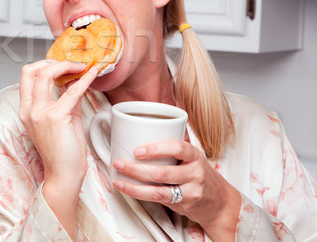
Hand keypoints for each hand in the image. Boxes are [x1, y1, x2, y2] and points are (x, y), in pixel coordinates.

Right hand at [18, 59, 97, 236]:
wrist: (64, 175)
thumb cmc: (63, 153)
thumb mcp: (63, 120)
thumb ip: (66, 100)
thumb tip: (75, 82)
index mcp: (27, 110)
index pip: (27, 76)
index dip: (45, 65)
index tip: (63, 65)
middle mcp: (29, 110)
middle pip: (32, 70)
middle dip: (54, 61)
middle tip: (72, 63)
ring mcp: (39, 113)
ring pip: (46, 74)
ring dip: (66, 66)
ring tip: (81, 67)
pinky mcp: (55, 117)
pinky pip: (71, 91)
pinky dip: (84, 80)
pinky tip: (92, 75)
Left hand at [112, 140, 240, 240]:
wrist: (220, 202)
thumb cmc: (199, 175)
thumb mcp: (191, 158)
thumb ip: (172, 149)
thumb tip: (138, 133)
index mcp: (194, 155)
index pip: (178, 148)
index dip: (156, 148)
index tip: (137, 150)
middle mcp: (194, 173)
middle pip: (163, 172)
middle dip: (136, 168)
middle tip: (118, 163)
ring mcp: (190, 190)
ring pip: (158, 190)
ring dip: (134, 186)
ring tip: (118, 180)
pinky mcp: (184, 204)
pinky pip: (159, 199)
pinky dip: (141, 195)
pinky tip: (129, 190)